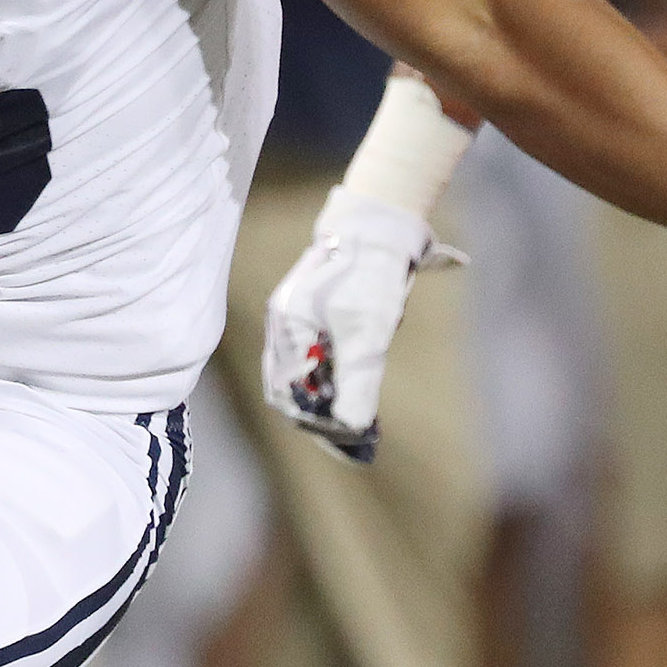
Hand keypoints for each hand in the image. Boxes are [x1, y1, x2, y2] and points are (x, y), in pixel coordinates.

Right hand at [262, 187, 457, 462]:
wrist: (381, 225)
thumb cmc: (370, 276)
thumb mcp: (368, 333)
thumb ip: (357, 380)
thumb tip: (351, 427)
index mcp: (286, 328)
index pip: (285, 394)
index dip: (314, 423)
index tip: (349, 441)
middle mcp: (285, 324)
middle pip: (295, 386)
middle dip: (327, 412)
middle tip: (363, 434)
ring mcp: (300, 316)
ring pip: (311, 370)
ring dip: (338, 392)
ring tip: (370, 409)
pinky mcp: (318, 311)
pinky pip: (325, 352)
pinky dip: (344, 370)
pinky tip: (369, 367)